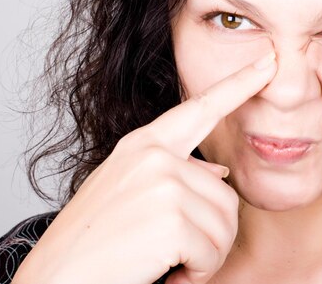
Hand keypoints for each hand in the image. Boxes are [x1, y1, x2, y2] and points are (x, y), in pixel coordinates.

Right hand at [12, 51, 276, 283]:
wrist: (53, 280)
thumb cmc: (91, 242)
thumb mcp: (127, 195)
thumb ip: (173, 177)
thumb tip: (220, 175)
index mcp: (144, 145)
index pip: (200, 109)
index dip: (239, 84)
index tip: (268, 60)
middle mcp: (155, 155)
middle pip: (227, 195)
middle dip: (210, 234)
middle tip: (171, 250)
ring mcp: (162, 181)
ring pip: (225, 225)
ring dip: (204, 256)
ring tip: (166, 260)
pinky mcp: (170, 216)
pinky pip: (213, 252)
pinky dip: (196, 272)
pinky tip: (166, 272)